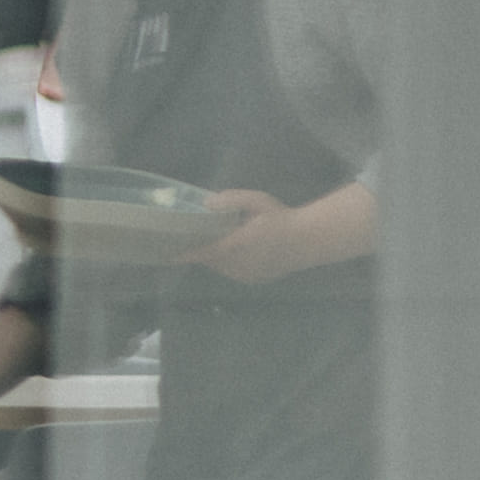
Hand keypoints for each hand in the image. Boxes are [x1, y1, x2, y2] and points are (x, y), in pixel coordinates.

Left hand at [195, 188, 339, 283]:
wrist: (310, 240)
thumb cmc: (283, 217)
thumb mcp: (259, 201)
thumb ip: (232, 199)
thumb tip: (207, 204)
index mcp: (237, 245)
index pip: (203, 253)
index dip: (185, 254)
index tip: (168, 254)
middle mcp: (238, 265)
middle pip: (211, 260)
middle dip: (206, 250)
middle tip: (204, 236)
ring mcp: (246, 275)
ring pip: (222, 268)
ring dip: (218, 257)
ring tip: (226, 243)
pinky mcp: (254, 280)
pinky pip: (234, 273)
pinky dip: (232, 264)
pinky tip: (243, 252)